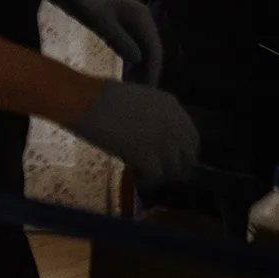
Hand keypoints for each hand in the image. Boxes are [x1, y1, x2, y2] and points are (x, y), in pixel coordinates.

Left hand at [45, 0, 162, 83]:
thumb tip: (140, 60)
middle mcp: (141, 22)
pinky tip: (124, 80)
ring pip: (140, 53)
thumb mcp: (100, 19)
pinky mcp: (118, 29)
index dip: (153, 70)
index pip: (153, 49)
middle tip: (140, 98)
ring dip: (138, 72)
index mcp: (141, 18)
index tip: (148, 91)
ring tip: (132, 93)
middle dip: (147, 74)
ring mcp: (130, 26)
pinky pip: (129, 50)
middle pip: (149, 53)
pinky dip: (129, 65)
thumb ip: (119, 39)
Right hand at [69, 81, 199, 186]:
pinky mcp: (148, 156)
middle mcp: (174, 124)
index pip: (192, 138)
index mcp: (172, 107)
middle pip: (188, 157)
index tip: (172, 160)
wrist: (87, 102)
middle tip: (159, 173)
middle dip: (176, 168)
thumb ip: (153, 118)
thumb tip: (153, 138)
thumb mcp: (138, 101)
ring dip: (160, 175)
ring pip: (173, 170)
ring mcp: (163, 141)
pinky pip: (155, 177)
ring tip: (144, 174)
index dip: (183, 153)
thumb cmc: (101, 97)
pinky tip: (136, 177)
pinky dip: (147, 180)